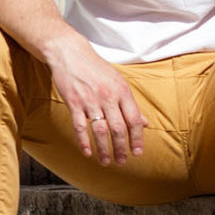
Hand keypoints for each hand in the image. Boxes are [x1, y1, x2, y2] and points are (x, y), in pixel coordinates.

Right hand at [48, 38, 145, 164]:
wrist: (69, 53)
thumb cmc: (95, 68)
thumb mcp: (118, 82)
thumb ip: (130, 103)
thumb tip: (144, 122)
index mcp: (122, 92)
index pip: (134, 120)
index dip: (137, 139)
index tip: (137, 153)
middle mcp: (108, 97)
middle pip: (118, 128)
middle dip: (121, 148)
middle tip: (122, 161)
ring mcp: (90, 100)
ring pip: (100, 130)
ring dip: (104, 149)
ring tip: (106, 161)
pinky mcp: (73, 102)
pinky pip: (80, 126)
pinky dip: (84, 141)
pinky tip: (87, 152)